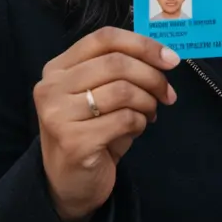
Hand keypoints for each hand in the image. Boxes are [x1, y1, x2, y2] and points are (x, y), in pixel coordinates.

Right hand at [34, 27, 179, 221]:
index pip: (104, 38)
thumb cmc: (92, 132)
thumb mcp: (100, 94)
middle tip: (167, 94)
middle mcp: (51, 87)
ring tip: (149, 113)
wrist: (71, 183)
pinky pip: (124, 119)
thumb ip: (121, 70)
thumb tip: (165, 56)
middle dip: (152, 77)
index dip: (142, 44)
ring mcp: (58, 115)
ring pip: (123, 90)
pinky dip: (139, 123)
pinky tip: (135, 130)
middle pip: (116, 63)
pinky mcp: (73, 141)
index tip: (170, 58)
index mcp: (57, 68)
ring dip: (147, 102)